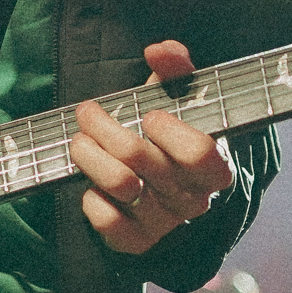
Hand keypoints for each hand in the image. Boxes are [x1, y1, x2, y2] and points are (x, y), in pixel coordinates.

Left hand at [71, 40, 235, 254]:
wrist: (156, 184)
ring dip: (89, 155)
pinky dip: (91, 200)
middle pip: (144, 161)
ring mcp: (165, 222)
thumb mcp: (175, 97)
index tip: (149, 115)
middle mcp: (193, 198)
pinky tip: (89, 186)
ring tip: (78, 140)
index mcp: (213, 165)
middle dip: (105, 128)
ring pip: (121, 186)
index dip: (170, 131)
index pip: (200, 153)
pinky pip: (109, 223)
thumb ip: (175, 68)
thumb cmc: (166, 133)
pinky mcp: (136, 241)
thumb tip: (160, 51)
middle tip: (87, 112)